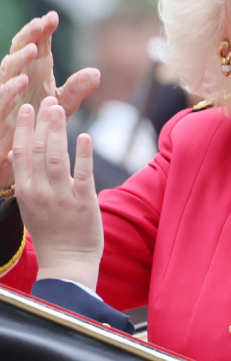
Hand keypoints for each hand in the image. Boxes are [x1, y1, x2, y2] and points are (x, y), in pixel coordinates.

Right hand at [0, 12, 100, 186]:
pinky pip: (1, 98)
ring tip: (33, 48)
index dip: (43, 31)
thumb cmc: (38, 124)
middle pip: (21, 51)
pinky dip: (10, 89)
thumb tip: (96, 72)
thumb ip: (76, 89)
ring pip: (7, 70)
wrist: (20, 153)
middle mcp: (18, 79)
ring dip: (19, 59)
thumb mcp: (62, 105)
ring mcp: (5, 94)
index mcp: (34, 73)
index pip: (37, 46)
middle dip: (29, 35)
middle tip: (41, 22)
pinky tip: (22, 80)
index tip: (53, 17)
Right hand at [11, 97, 104, 290]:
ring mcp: (61, 196)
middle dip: (41, 122)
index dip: (22, 129)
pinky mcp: (84, 201)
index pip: (19, 153)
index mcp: (24, 191)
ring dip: (58, 130)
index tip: (24, 108)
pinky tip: (84, 135)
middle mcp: (39, 192)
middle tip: (46, 98)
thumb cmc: (50, 232)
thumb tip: (16, 154)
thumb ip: (26, 180)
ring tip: (60, 109)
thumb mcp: (30, 205)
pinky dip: (83, 153)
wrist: (66, 262)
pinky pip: (83, 173)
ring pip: (57, 157)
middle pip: (38, 150)